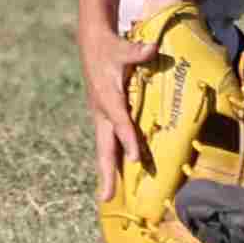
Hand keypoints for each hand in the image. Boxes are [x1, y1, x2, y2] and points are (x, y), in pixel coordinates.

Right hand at [80, 12, 169, 190]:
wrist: (91, 45)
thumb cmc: (109, 48)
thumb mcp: (122, 47)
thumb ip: (137, 51)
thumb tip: (151, 48)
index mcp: (107, 98)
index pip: (119, 123)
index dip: (127, 140)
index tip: (134, 160)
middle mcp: (101, 112)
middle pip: (105, 147)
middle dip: (106, 173)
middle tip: (107, 197)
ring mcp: (101, 117)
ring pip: (105, 149)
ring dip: (107, 172)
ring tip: (109, 196)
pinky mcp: (103, 118)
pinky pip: (108, 143)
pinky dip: (111, 160)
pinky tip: (116, 175)